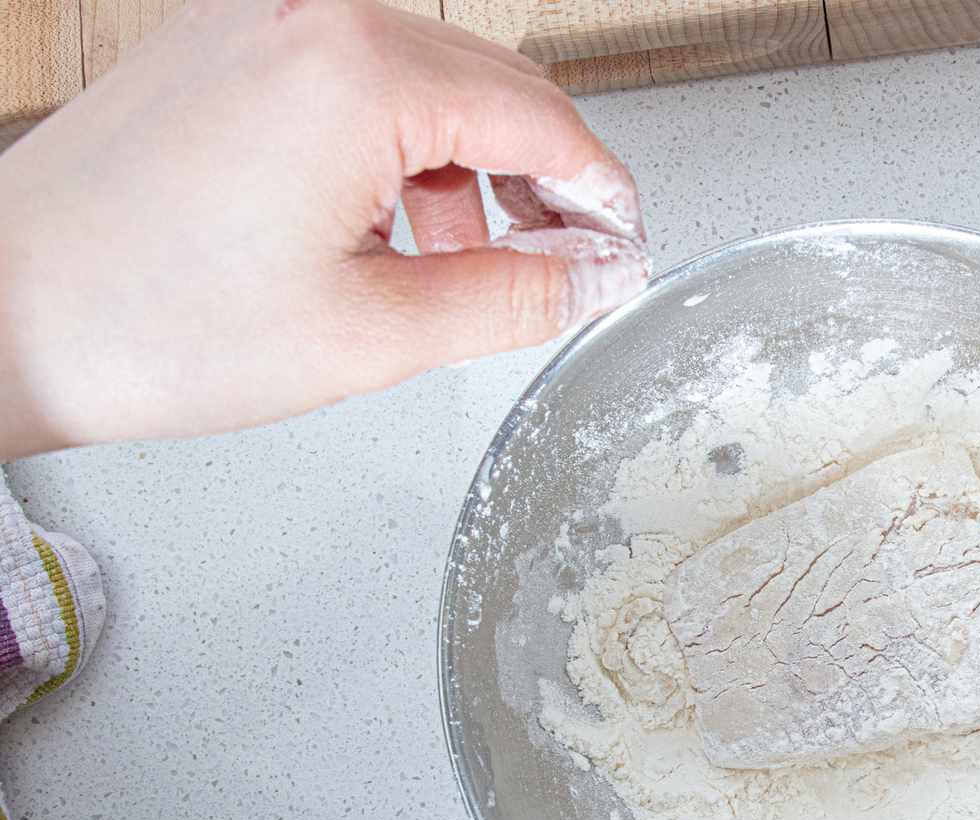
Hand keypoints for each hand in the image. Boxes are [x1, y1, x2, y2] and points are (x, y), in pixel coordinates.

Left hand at [0, 0, 647, 459]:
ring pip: (427, 80)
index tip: (622, 250)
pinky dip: (398, 149)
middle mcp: (313, 16)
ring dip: (470, 169)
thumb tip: (595, 278)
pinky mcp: (225, 44)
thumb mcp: (374, 333)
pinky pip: (354, 78)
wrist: (2, 310)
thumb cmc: (150, 321)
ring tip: (459, 264)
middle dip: (543, 180)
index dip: (601, 193)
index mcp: (360, 71)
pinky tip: (385, 227)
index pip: (543, 115)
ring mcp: (261, 20)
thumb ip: (512, 298)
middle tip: (561, 266)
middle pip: (493, 83)